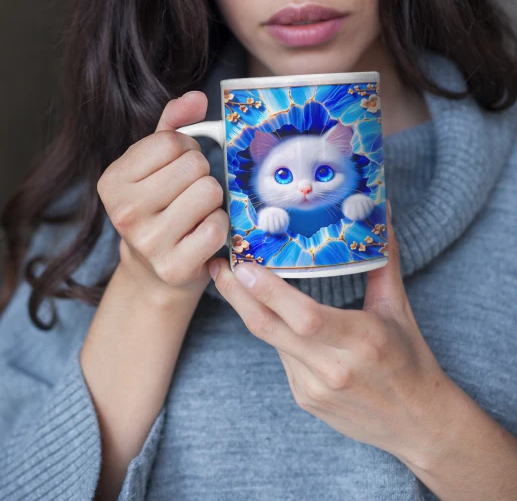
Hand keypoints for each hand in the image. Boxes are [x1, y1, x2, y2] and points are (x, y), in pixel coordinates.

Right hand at [97, 90, 228, 301]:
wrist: (153, 271)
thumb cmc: (158, 206)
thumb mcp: (154, 162)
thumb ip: (173, 124)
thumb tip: (197, 98)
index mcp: (112, 181)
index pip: (172, 141)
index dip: (187, 149)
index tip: (178, 168)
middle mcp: (124, 212)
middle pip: (194, 165)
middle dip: (201, 174)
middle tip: (189, 193)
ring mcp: (148, 242)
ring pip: (209, 192)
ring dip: (212, 200)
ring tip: (196, 212)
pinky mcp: (175, 267)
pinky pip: (217, 226)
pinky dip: (219, 226)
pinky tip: (202, 233)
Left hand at [208, 200, 451, 465]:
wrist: (419, 425)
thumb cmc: (411, 360)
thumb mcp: (398, 309)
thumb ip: (382, 261)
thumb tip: (381, 212)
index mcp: (361, 340)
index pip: (305, 317)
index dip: (269, 292)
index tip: (243, 266)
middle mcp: (333, 367)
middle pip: (270, 328)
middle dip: (236, 295)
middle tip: (217, 265)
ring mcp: (314, 387)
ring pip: (271, 340)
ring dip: (251, 308)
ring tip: (233, 277)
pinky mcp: (304, 399)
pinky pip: (281, 356)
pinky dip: (274, 330)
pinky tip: (270, 311)